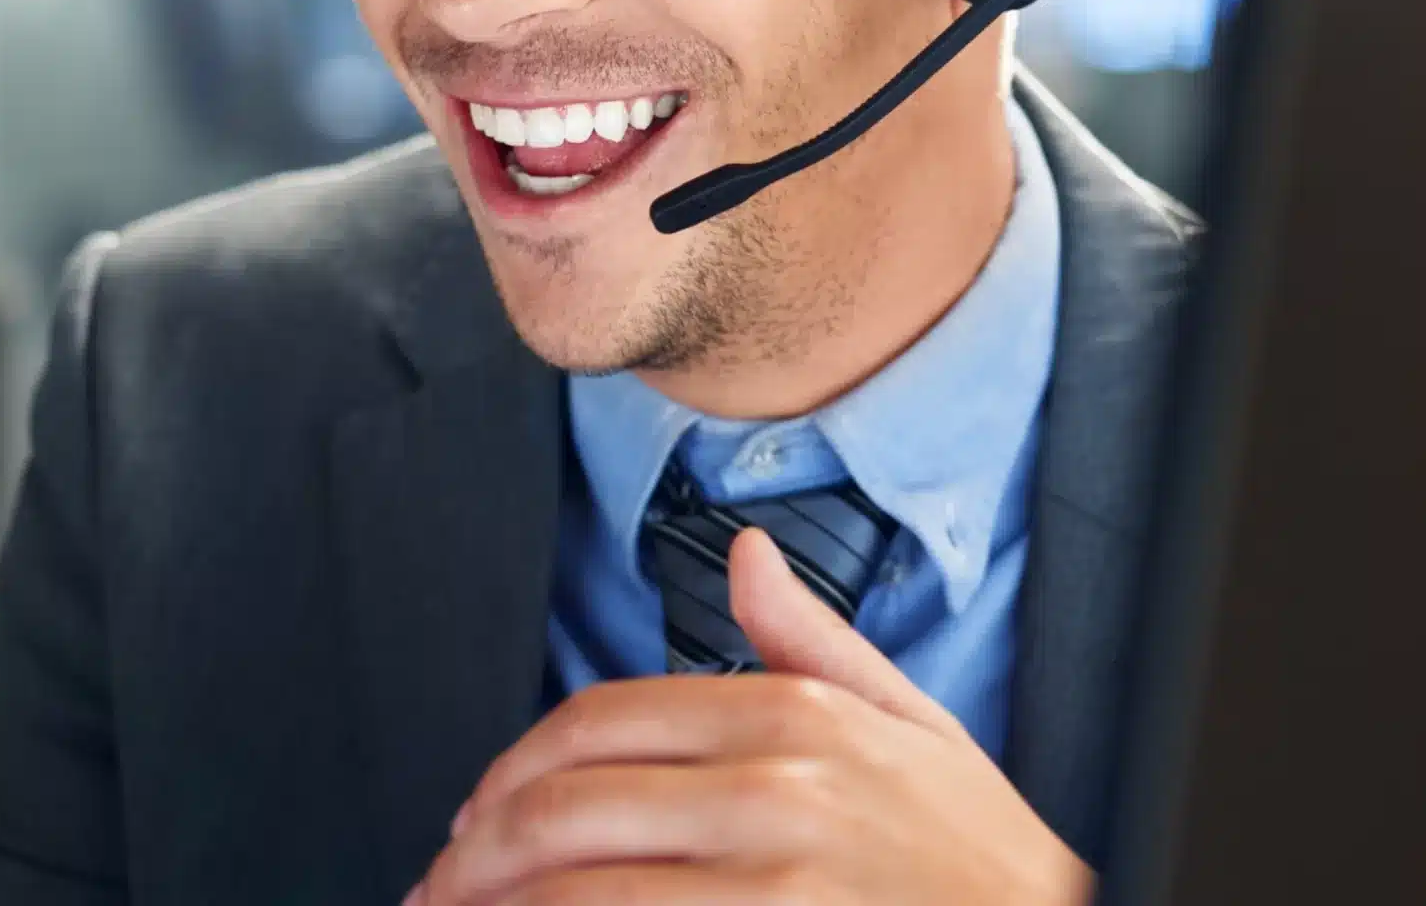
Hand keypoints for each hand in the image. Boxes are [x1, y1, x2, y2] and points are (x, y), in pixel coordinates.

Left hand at [407, 527, 1093, 905]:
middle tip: (441, 887)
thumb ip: (815, 641)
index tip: (478, 819)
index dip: (510, 774)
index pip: (597, 722)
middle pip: (561, 806)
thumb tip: (747, 554)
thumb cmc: (984, 862)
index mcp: (797, 716)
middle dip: (473, 855)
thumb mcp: (919, 728)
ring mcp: (771, 878)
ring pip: (570, 887)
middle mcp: (776, 787)